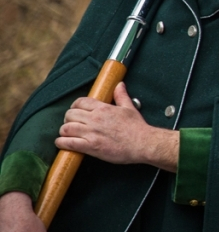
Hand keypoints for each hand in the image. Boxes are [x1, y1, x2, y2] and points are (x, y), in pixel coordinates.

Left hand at [56, 83, 178, 171]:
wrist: (143, 143)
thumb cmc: (137, 128)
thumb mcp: (130, 108)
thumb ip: (121, 96)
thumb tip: (119, 85)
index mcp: (103, 108)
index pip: (80, 102)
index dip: (74, 106)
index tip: (75, 111)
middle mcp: (95, 119)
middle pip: (70, 115)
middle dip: (68, 119)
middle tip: (71, 124)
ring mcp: (91, 133)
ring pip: (66, 128)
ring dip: (64, 131)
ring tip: (67, 134)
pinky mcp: (90, 146)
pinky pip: (68, 143)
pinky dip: (62, 143)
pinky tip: (63, 144)